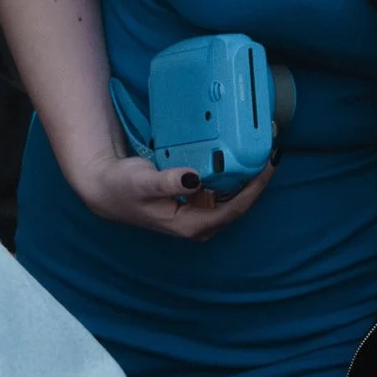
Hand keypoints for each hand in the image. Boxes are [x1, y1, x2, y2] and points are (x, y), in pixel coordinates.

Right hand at [63, 144, 275, 240]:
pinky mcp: (194, 203)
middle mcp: (198, 224)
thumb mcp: (143, 182)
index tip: (268, 165)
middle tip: (271, 152)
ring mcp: (197, 215)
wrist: (105, 190)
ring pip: (232, 199)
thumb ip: (168, 182)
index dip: (254, 188)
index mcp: (190, 224)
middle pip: (238, 205)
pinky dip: (232, 175)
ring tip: (260, 152)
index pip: (233, 208)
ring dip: (247, 178)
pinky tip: (238, 158)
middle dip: (256, 181)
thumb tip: (194, 179)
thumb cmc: (123, 188)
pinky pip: (221, 191)